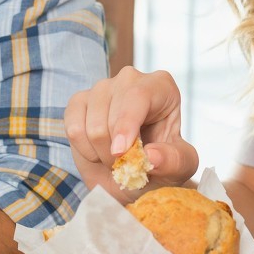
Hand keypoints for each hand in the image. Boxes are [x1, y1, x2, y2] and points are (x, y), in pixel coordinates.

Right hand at [64, 66, 198, 201]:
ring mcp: (102, 88)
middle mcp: (130, 79)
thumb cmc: (162, 163)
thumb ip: (173, 161)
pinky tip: (97, 151)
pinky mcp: (79, 101)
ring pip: (90, 123)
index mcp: (160, 86)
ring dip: (100, 152)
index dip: (126, 124)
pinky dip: (83, 149)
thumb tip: (151, 155)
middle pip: (111, 113)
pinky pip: (72, 127)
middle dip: (116, 150)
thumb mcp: (180, 168)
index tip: (120, 152)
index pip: (138, 95)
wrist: (137, 175)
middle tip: (127, 164)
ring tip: (115, 158)